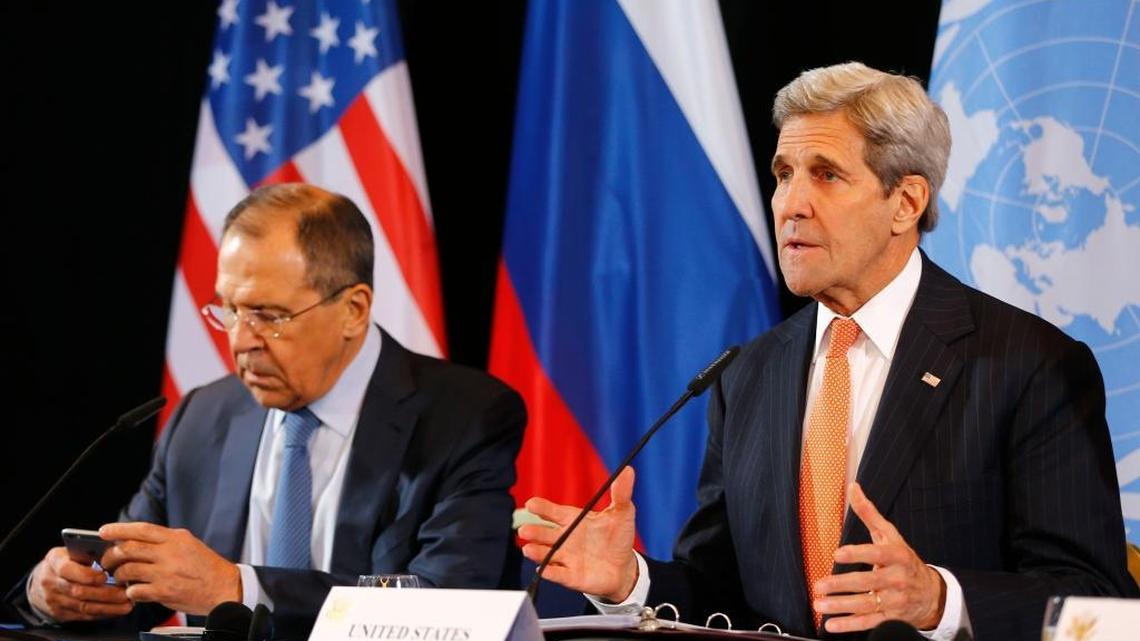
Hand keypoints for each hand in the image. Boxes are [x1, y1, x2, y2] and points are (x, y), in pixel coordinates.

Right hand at [27, 546, 132, 621]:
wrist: (42, 579)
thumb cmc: (67, 560)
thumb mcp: (73, 550)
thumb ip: (89, 551)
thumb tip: (115, 553)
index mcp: (54, 561)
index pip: (67, 569)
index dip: (87, 575)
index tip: (105, 576)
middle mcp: (50, 581)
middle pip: (78, 591)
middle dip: (105, 594)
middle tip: (125, 593)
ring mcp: (53, 599)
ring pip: (82, 606)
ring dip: (107, 607)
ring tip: (126, 604)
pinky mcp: (59, 613)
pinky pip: (83, 616)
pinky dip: (102, 614)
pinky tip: (116, 610)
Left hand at [98, 522, 240, 614]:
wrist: (224, 587)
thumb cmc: (206, 567)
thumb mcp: (189, 544)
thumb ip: (165, 541)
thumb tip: (136, 539)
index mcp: (176, 538)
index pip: (142, 529)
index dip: (119, 529)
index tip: (104, 531)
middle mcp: (170, 553)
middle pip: (129, 549)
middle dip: (111, 555)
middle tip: (107, 560)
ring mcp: (166, 573)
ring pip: (128, 570)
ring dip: (119, 574)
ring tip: (120, 576)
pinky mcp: (165, 592)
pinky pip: (135, 590)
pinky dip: (130, 591)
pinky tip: (134, 591)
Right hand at [518, 466, 638, 602]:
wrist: (624, 567)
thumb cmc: (617, 537)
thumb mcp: (622, 513)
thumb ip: (621, 493)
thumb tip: (628, 470)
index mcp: (573, 520)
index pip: (553, 512)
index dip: (542, 508)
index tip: (531, 504)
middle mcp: (565, 539)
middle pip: (545, 534)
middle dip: (534, 532)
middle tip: (524, 529)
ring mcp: (566, 558)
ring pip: (547, 554)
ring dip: (537, 552)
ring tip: (528, 549)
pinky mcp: (571, 576)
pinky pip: (559, 575)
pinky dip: (551, 573)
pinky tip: (544, 570)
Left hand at [814, 483, 945, 633]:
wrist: (931, 593)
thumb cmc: (902, 558)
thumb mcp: (889, 534)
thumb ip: (869, 513)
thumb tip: (853, 486)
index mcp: (897, 555)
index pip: (877, 554)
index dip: (858, 554)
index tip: (837, 554)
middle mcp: (897, 578)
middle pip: (868, 582)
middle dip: (842, 584)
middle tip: (819, 585)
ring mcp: (895, 600)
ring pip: (866, 605)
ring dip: (840, 606)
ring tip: (818, 604)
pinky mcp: (891, 617)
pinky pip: (869, 623)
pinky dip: (849, 626)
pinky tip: (831, 625)